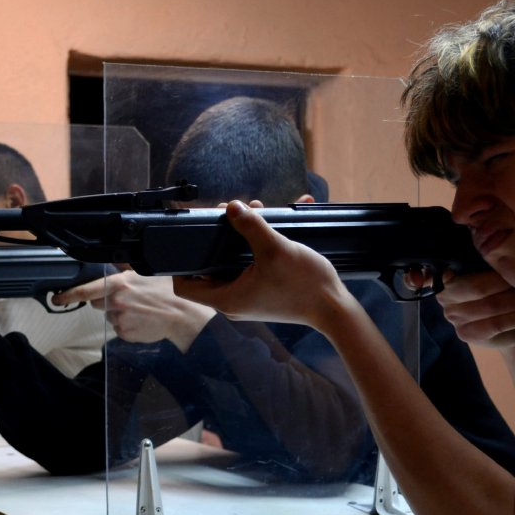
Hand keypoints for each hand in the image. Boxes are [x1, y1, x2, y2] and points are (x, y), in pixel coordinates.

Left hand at [51, 270, 213, 349]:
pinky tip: (142, 319)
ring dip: (119, 313)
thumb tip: (113, 268)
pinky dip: (127, 325)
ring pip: (109, 316)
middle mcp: (117, 302)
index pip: (87, 289)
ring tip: (140, 309)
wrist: (183, 316)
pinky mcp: (125, 334)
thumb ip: (126, 272)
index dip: (69, 294)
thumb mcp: (147, 273)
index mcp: (120, 284)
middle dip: (106, 300)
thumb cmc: (169, 292)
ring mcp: (120, 320)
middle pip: (96, 302)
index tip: (57, 298)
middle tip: (127, 299)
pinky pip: (119, 329)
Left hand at [173, 200, 345, 329]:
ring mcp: (250, 297)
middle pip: (209, 268)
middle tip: (229, 214)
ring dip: (240, 237)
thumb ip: (252, 227)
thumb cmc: (304, 285)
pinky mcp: (264, 291)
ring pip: (232, 263)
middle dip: (217, 238)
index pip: (184, 287)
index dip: (179, 266)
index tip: (188, 240)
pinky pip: (252, 264)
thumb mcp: (275, 249)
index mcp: (227, 298)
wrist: (336, 308)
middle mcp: (234, 301)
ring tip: (255, 212)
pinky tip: (274, 220)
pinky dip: (257, 244)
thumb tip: (231, 207)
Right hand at [436, 269, 514, 349]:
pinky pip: (497, 324)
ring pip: (491, 306)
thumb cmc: (498, 290)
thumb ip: (487, 261)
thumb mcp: (491, 271)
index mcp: (446, 277)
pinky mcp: (467, 334)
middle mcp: (444, 298)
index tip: (496, 264)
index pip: (453, 270)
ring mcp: (454, 318)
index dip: (469, 269)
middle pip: (478, 288)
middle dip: (507, 283)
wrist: (505, 323)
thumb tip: (495, 248)